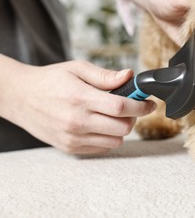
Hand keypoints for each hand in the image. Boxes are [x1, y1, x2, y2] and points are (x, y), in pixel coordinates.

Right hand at [1, 59, 155, 153]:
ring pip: (116, 141)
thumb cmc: (51, 80)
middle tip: (131, 107)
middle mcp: (77, 121)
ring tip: (114, 116)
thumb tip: (130, 76)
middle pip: (123, 127)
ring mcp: (73, 137)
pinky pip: (103, 149)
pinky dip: (109, 138)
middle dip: (134, 117)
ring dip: (122, 129)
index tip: (150, 103)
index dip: (141, 106)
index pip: (121, 107)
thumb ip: (105, 75)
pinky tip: (102, 125)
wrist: (21, 98)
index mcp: (81, 98)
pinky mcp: (70, 148)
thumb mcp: (77, 69)